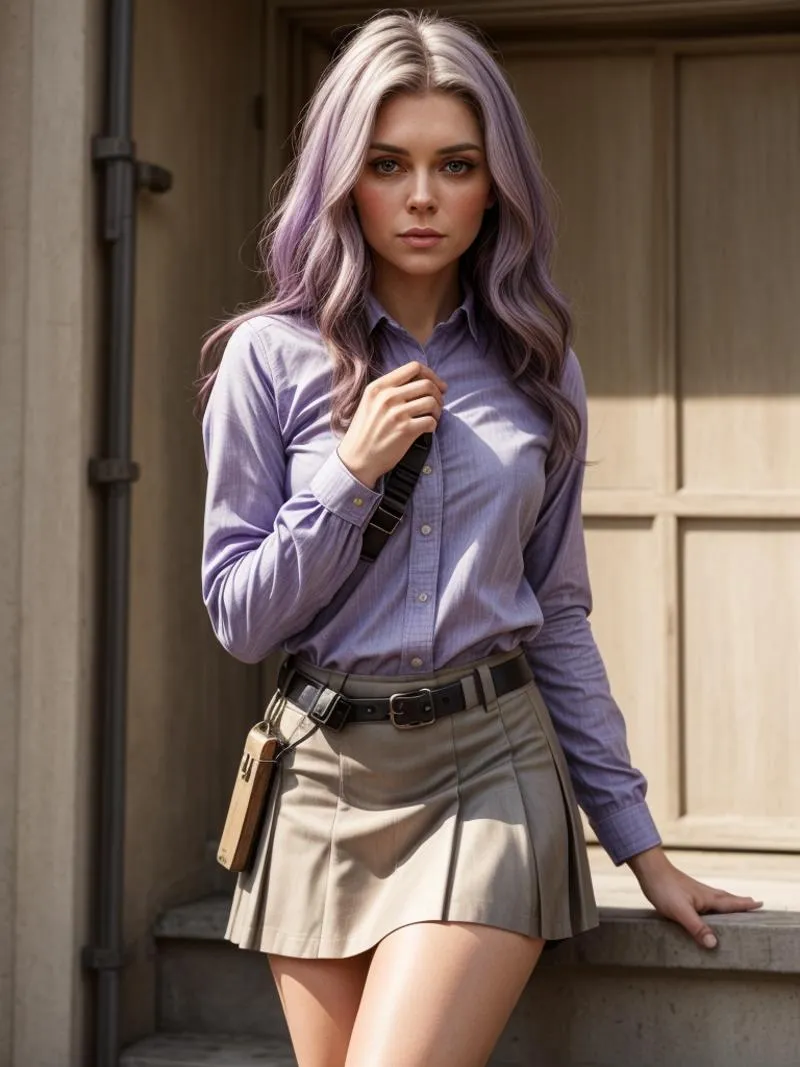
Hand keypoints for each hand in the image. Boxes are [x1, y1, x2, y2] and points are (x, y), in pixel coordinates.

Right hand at [338, 361, 446, 488]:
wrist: (357, 459)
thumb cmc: (366, 432)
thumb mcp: (370, 403)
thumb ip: (389, 390)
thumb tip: (421, 382)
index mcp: (378, 387)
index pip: (414, 367)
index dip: (431, 374)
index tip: (437, 385)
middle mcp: (387, 397)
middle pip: (427, 384)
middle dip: (438, 393)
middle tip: (438, 404)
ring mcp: (396, 413)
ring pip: (432, 401)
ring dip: (438, 410)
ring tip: (433, 417)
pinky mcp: (405, 430)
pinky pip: (431, 421)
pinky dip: (433, 425)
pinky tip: (427, 429)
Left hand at [627, 847, 762, 949]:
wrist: (648, 868)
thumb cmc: (664, 888)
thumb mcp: (681, 911)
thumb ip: (697, 928)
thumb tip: (715, 944)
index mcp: (708, 898)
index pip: (731, 903)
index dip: (745, 905)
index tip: (760, 904)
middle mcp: (704, 893)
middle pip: (726, 899)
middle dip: (739, 903)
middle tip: (753, 904)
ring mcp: (694, 892)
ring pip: (715, 898)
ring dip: (727, 902)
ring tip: (734, 905)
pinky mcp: (684, 892)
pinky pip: (704, 900)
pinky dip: (711, 904)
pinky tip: (704, 906)